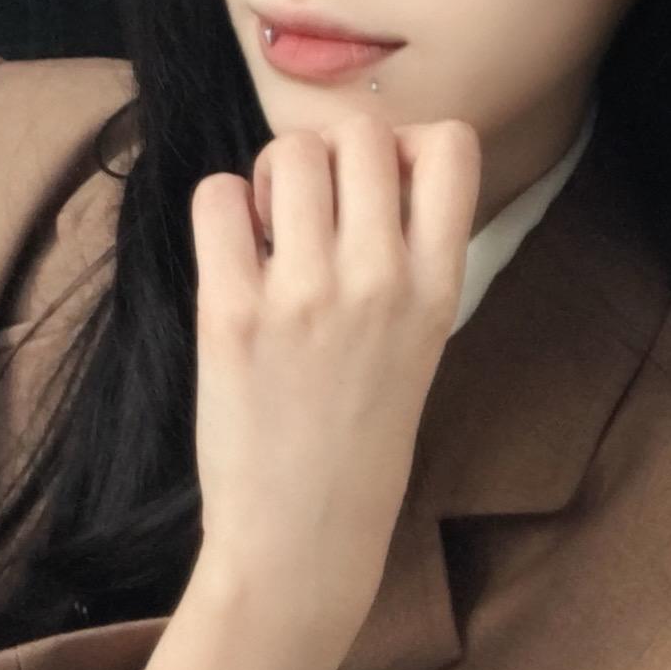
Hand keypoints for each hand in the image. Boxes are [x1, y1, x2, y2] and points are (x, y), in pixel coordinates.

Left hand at [186, 111, 480, 654]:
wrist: (303, 538)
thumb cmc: (357, 438)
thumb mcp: (419, 342)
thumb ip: (405, 255)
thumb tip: (364, 162)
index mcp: (439, 287)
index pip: (452, 145)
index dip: (407, 145)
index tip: (378, 190)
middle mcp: (381, 281)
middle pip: (360, 131)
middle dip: (328, 156)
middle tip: (311, 218)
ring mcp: (306, 296)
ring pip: (288, 152)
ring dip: (272, 180)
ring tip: (273, 240)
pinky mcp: (232, 314)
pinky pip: (218, 196)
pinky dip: (221, 213)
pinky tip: (234, 262)